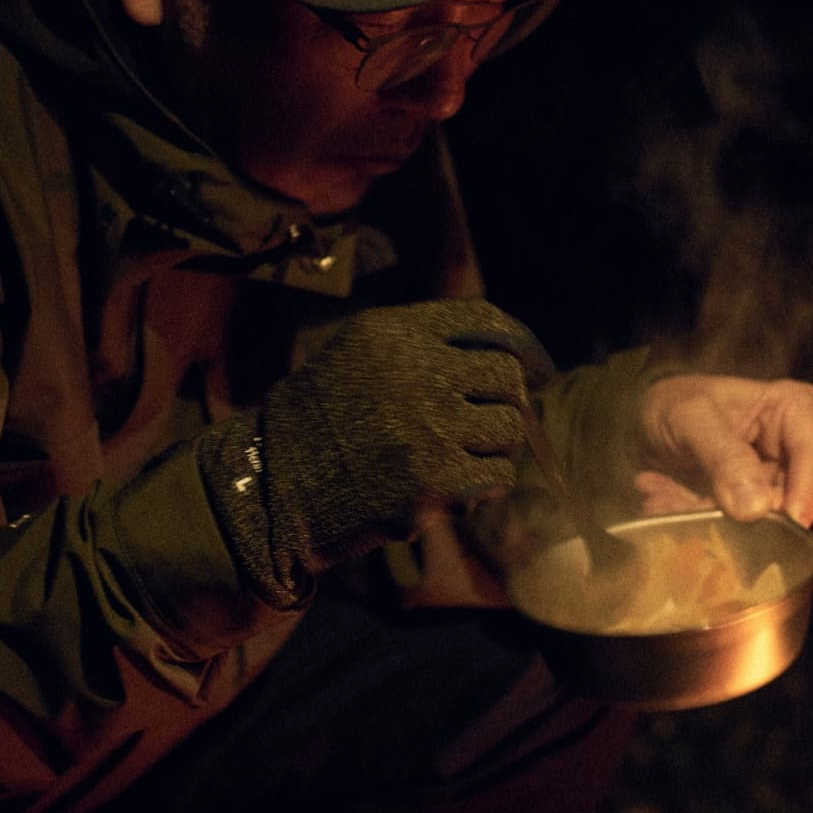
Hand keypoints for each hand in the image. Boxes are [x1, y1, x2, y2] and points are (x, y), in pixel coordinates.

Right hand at [198, 299, 553, 599]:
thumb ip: (419, 347)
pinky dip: (485, 485)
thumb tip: (505, 361)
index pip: (485, 322)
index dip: (524, 345)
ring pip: (509, 428)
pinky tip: (457, 490)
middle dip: (506, 404)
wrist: (274, 490)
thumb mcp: (355, 356)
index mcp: (392, 331)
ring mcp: (425, 425)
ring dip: (495, 448)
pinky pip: (497, 476)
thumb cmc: (318, 424)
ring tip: (462, 460)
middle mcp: (412, 369)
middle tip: (488, 426)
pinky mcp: (431, 479)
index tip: (539, 368)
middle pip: (507, 377)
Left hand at [635, 374, 812, 526]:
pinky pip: (732, 529)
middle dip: (745, 514)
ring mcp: (770, 484)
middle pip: (789, 498)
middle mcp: (791, 452)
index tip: (784, 523)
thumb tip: (757, 507)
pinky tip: (663, 503)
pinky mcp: (746, 508)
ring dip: (709, 517)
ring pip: (757, 520)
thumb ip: (723, 455)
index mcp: (793, 411)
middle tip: (699, 510)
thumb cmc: (674, 404)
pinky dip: (696, 521)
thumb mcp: (690, 417)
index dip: (803, 495)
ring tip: (666, 501)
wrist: (647, 419)